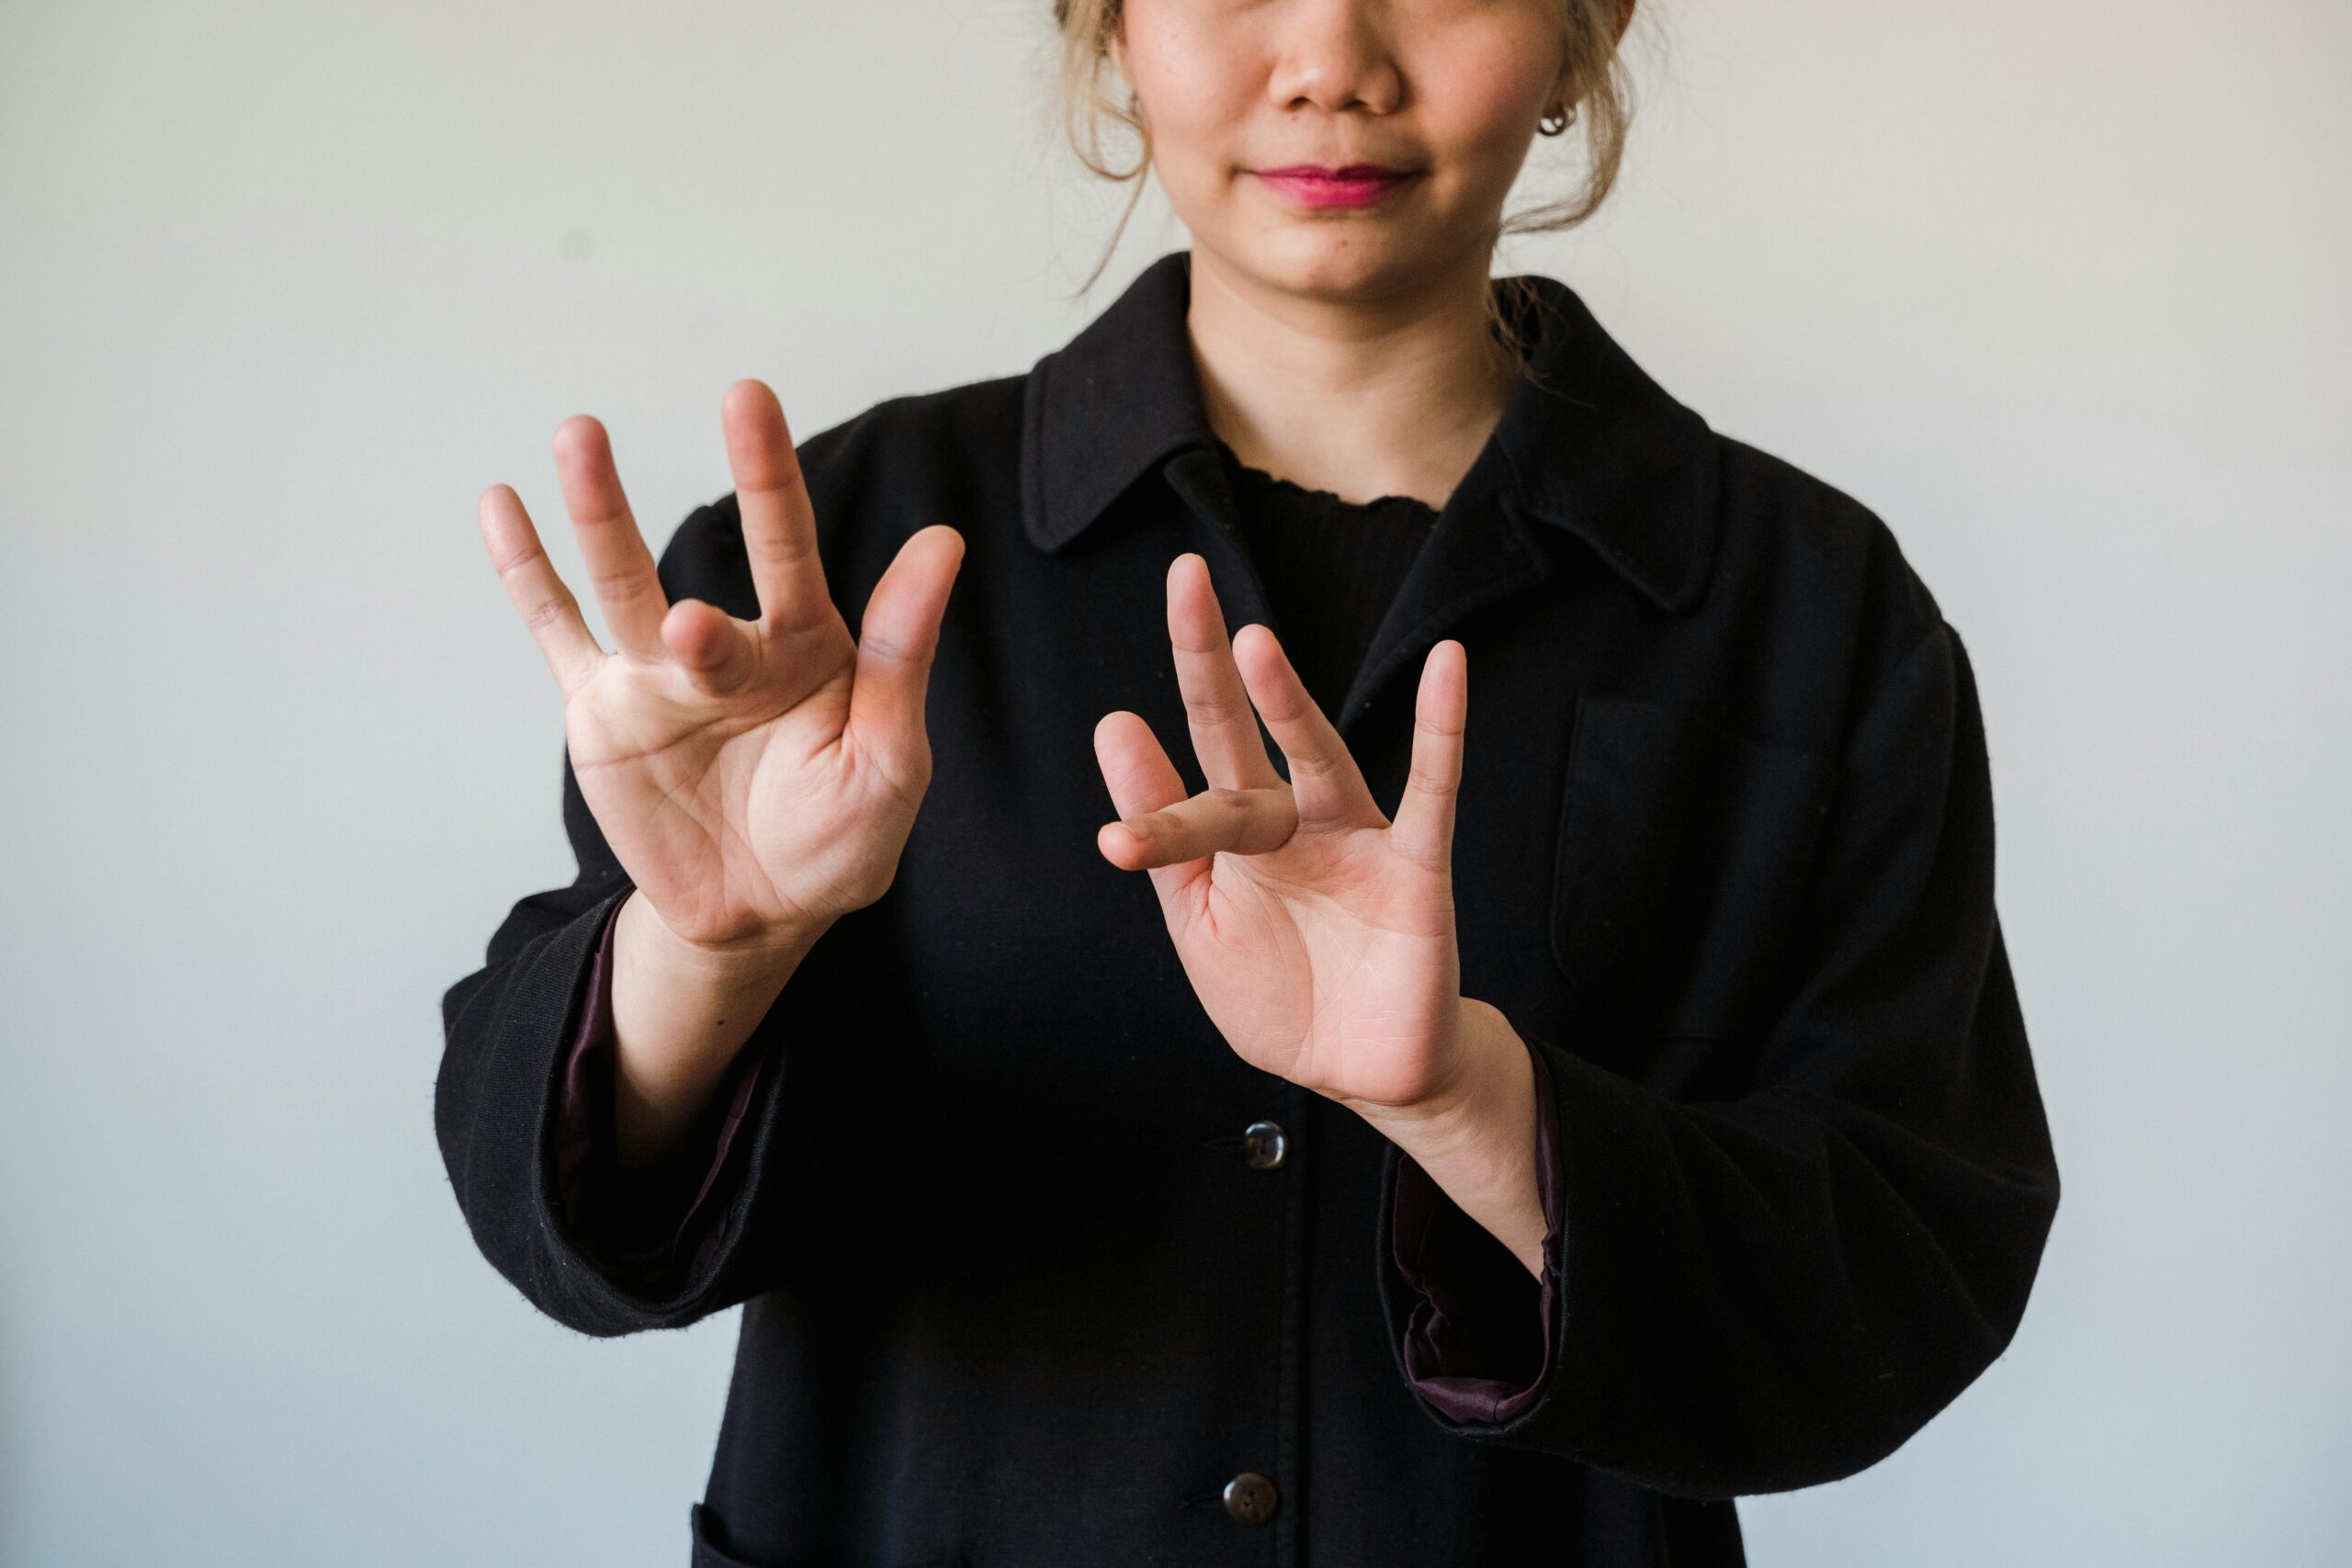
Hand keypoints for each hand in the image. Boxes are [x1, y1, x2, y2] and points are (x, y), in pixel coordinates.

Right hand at [480, 379, 964, 958]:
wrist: (760, 916)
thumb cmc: (839, 838)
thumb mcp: (888, 759)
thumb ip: (903, 654)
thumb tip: (944, 539)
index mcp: (805, 648)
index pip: (787, 550)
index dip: (768, 478)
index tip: (748, 402)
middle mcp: (726, 648)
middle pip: (692, 567)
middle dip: (654, 509)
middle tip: (614, 435)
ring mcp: (657, 676)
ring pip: (618, 583)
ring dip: (596, 514)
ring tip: (578, 438)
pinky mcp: (602, 713)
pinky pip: (558, 634)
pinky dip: (527, 575)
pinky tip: (501, 508)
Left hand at [1091, 553, 1474, 1115]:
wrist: (1361, 1073)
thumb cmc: (1281, 994)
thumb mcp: (1202, 923)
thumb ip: (1166, 834)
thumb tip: (1115, 725)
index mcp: (1233, 840)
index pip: (1184, 791)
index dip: (1147, 795)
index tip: (1113, 789)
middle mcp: (1290, 822)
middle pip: (1241, 731)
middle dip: (1210, 660)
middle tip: (1184, 579)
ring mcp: (1353, 839)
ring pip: (1318, 757)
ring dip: (1288, 702)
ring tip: (1254, 642)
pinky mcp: (1415, 870)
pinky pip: (1433, 793)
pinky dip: (1442, 731)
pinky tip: (1447, 671)